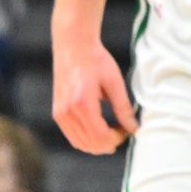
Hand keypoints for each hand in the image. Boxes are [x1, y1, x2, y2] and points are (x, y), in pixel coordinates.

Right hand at [51, 34, 137, 153]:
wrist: (73, 46)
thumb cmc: (95, 60)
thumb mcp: (114, 81)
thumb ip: (123, 107)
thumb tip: (133, 128)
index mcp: (82, 103)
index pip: (101, 136)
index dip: (117, 138)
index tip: (128, 130)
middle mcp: (67, 112)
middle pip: (90, 143)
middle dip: (109, 143)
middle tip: (123, 132)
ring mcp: (59, 114)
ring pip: (80, 143)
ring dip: (98, 145)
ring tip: (113, 133)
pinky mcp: (57, 113)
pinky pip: (72, 136)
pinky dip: (87, 140)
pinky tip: (100, 132)